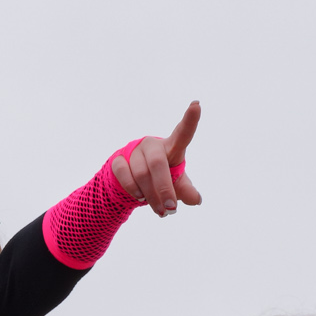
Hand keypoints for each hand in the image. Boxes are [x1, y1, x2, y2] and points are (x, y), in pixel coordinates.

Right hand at [112, 102, 203, 216]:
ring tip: (159, 211)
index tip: (197, 105)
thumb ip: (185, 190)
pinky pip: (124, 175)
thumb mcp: (176, 184)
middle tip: (171, 210)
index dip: (190, 120)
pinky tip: (140, 198)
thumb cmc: (161, 178)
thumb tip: (196, 199)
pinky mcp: (118, 159)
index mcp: (171, 147)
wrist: (133, 180)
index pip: (183, 133)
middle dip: (164, 189)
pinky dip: (133, 189)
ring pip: (142, 174)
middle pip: (158, 164)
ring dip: (151, 196)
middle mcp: (153, 145)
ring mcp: (134, 151)